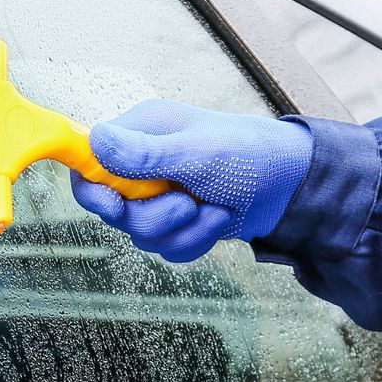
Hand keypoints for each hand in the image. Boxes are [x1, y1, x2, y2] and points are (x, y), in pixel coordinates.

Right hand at [71, 100, 313, 262]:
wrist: (291, 186)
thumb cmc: (249, 154)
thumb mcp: (196, 153)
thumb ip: (144, 153)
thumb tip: (94, 141)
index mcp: (142, 133)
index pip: (89, 161)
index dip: (93, 187)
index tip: (112, 203)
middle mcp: (144, 164)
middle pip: (112, 208)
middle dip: (152, 216)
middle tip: (185, 203)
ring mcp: (160, 195)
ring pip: (141, 234)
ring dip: (182, 229)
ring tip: (213, 208)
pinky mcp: (176, 222)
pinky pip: (167, 248)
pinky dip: (195, 240)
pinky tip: (217, 220)